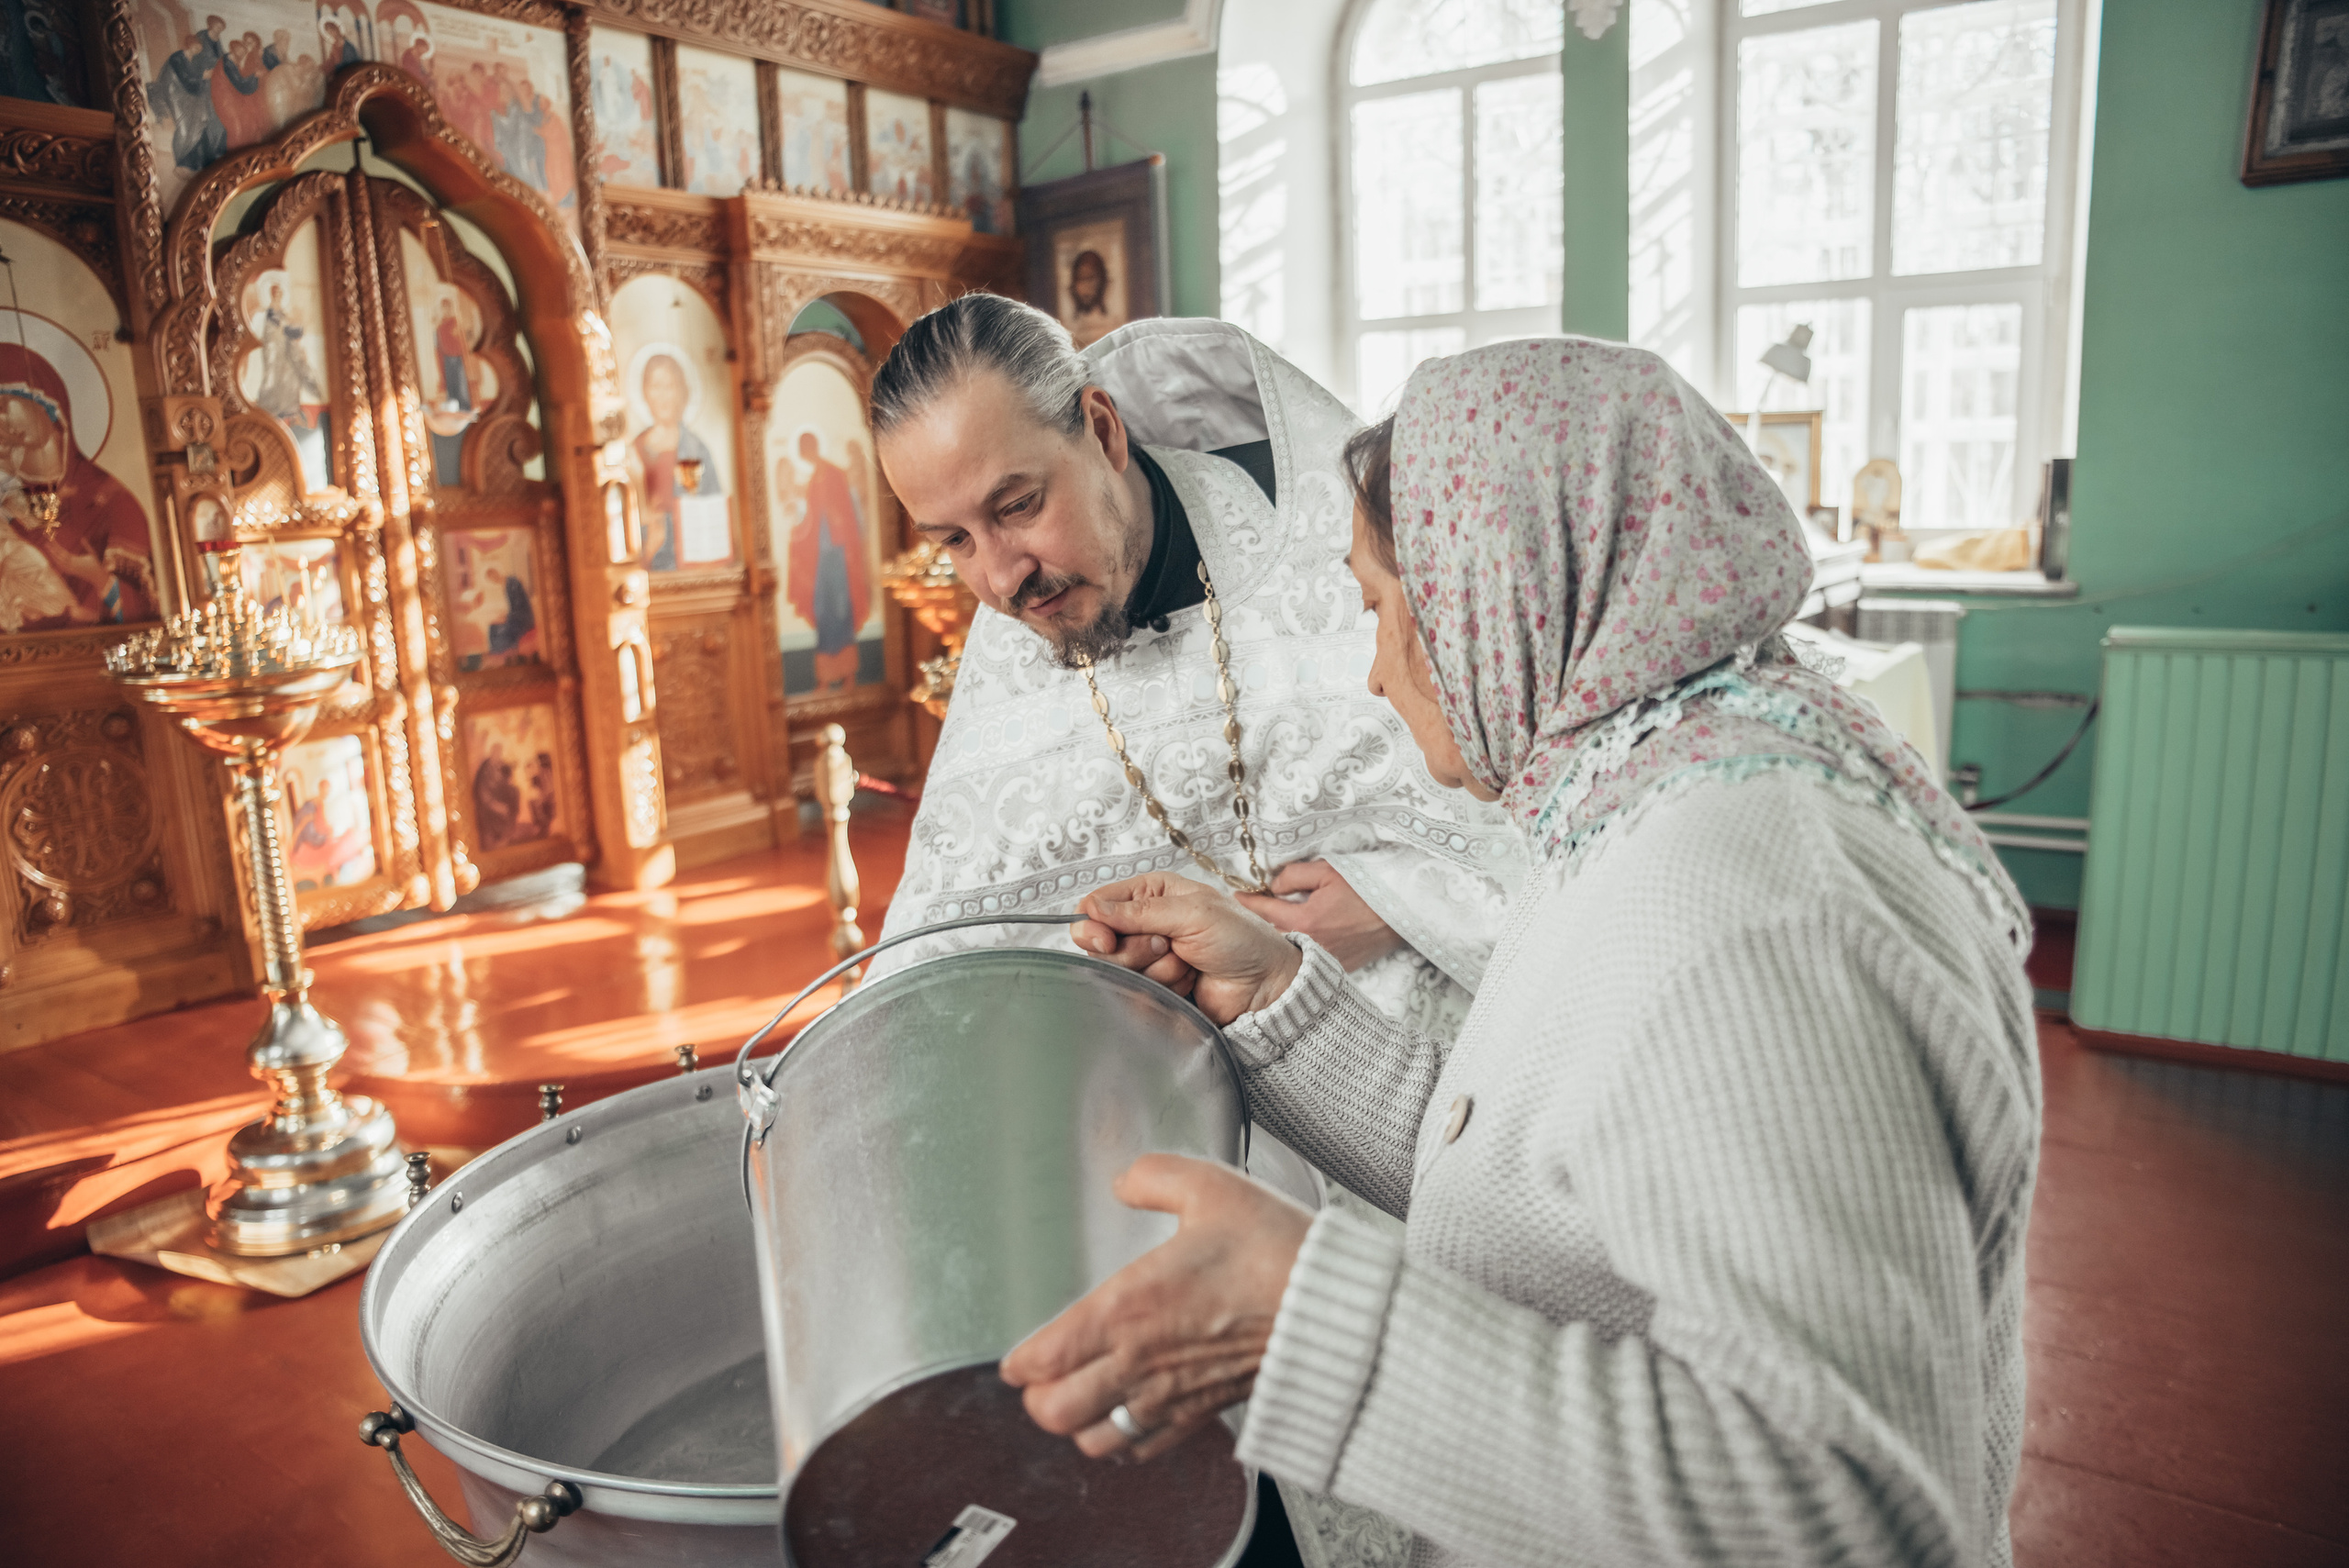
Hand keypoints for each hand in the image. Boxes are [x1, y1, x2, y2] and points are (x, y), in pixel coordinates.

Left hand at [1000, 1155, 1310, 1460]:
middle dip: (1039, 1398)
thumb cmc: (1275, 1251)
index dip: (1020, 1363)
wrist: (1330, 1309)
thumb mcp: (1208, 1187)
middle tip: (1042, 1378)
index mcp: (1127, 1309)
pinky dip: (1127, 1440)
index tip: (1016, 1357)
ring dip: (1080, 1423)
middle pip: (1055, 1413)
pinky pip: (1146, 1448)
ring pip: (1096, 1440)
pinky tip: (1130, 1416)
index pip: (1044, 1359)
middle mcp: (1140, 1362)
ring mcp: (1171, 1396)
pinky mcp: (1203, 1414)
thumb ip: (1154, 1177)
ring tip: (1080, 1400)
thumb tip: (1126, 1180)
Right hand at [1069, 873, 1301, 1025]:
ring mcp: (1150, 957)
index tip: (1107, 940)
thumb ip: (1138, 911)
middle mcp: (1145, 922)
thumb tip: (1092, 909)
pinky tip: (1188, 980)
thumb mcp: (1191, 912)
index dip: (1093, 924)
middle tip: (1167, 945)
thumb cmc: (1240, 939)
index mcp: (1151, 893)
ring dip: (1158, 969)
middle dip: (1135, 949)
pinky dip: (1165, 988)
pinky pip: (1138, 993)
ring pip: (1121, 970)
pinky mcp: (1156, 986)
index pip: (1096, 905)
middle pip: (1101, 943)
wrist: (1264, 984)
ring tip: (1188, 962)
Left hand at [1235, 860, 1403, 971]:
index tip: (1236, 896)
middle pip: (1272, 934)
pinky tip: (1297, 937)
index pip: (1265, 910)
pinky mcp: (1338, 965)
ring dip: (1277, 936)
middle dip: (1259, 922)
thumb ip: (1295, 876)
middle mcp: (1311, 944)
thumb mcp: (1329, 872)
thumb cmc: (1368, 889)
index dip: (1248, 902)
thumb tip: (1274, 885)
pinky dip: (1299, 947)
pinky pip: (1308, 956)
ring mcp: (1324, 957)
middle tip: (1248, 910)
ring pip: (1288, 947)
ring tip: (1268, 923)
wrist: (1403, 913)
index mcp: (1306, 919)